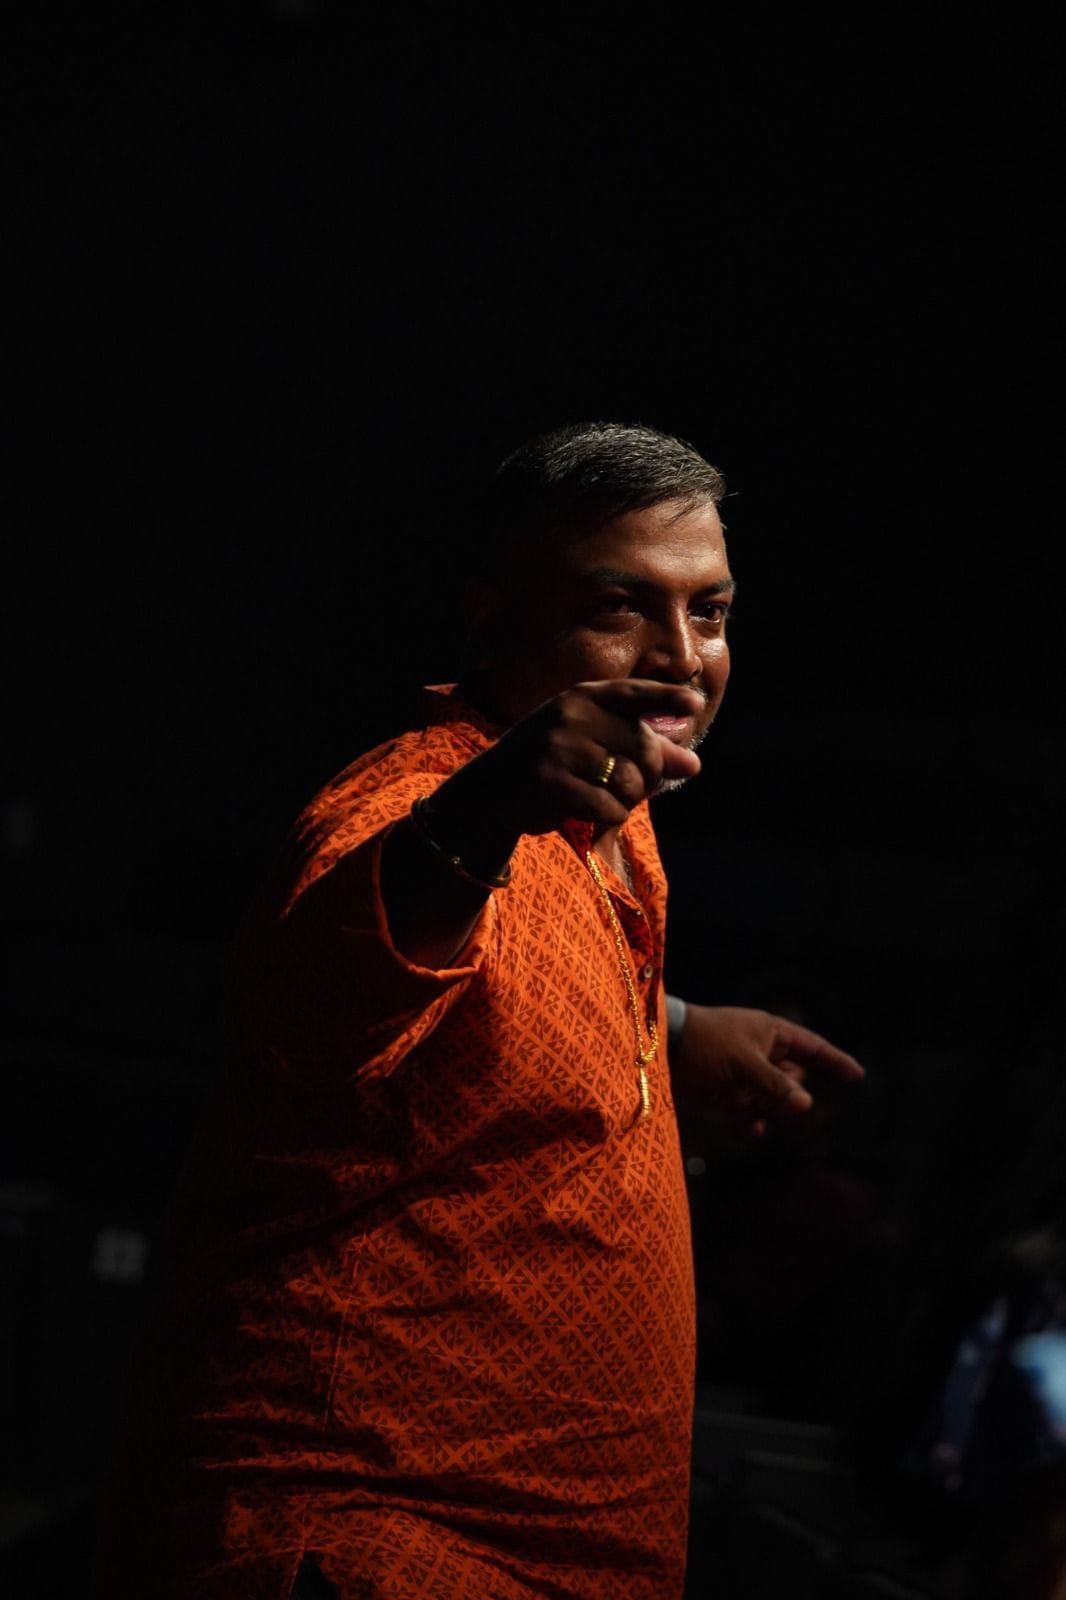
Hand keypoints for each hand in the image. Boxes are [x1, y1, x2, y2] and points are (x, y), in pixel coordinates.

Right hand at [434, 678, 703, 859]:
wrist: (492, 789)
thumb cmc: (555, 761)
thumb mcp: (596, 743)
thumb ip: (645, 750)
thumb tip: (693, 765)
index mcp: (584, 697)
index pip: (634, 694)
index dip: (666, 698)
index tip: (694, 706)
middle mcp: (570, 715)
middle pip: (644, 749)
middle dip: (650, 775)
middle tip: (636, 786)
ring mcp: (557, 748)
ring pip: (630, 782)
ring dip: (629, 800)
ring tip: (605, 797)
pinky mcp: (550, 783)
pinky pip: (609, 807)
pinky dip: (610, 817)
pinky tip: (592, 812)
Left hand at [672, 1004, 864, 1147]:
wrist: (661, 1048)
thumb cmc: (705, 1042)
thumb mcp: (743, 1062)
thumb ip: (775, 1085)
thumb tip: (807, 1105)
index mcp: (770, 1033)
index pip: (812, 1047)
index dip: (834, 1061)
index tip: (857, 1076)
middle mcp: (761, 1052)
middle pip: (792, 1080)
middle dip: (785, 1094)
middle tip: (761, 1093)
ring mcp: (744, 1073)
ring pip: (771, 1100)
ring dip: (765, 1108)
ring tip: (744, 1104)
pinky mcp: (727, 1091)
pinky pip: (751, 1112)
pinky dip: (751, 1121)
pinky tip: (749, 1128)